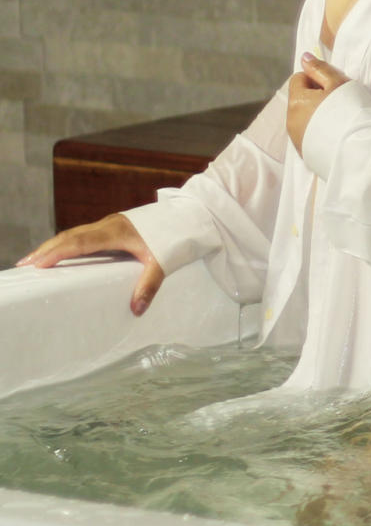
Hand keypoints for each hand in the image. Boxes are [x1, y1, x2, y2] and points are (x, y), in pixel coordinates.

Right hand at [15, 213, 165, 315]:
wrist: (192, 216)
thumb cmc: (177, 237)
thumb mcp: (164, 263)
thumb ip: (149, 286)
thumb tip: (136, 309)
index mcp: (116, 231)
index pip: (78, 242)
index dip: (56, 252)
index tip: (36, 263)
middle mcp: (108, 225)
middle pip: (70, 236)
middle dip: (46, 250)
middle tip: (24, 265)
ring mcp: (110, 224)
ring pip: (75, 233)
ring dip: (55, 246)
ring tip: (35, 261)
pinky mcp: (114, 227)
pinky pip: (85, 235)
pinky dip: (69, 244)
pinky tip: (62, 255)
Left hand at [286, 53, 349, 154]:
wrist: (361, 149)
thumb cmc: (352, 112)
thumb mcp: (339, 83)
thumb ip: (319, 68)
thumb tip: (304, 57)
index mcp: (296, 100)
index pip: (299, 78)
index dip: (316, 79)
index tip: (334, 88)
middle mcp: (290, 120)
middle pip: (300, 100)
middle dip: (315, 99)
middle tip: (339, 104)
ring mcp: (296, 139)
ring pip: (303, 119)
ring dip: (316, 116)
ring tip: (338, 122)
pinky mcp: (305, 154)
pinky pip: (308, 137)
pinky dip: (318, 133)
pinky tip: (335, 136)